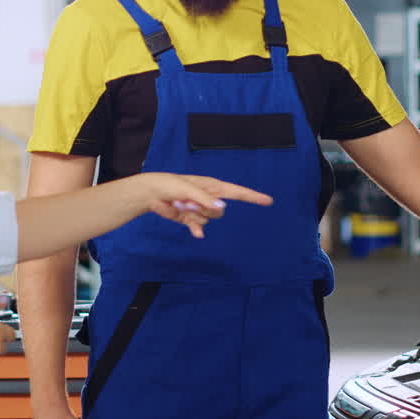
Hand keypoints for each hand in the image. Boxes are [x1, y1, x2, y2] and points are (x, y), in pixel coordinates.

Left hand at [139, 173, 272, 237]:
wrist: (151, 193)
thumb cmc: (170, 184)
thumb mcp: (188, 189)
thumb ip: (205, 198)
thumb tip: (222, 207)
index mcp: (213, 186)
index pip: (238, 192)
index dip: (254, 197)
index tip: (268, 201)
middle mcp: (209, 198)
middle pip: (219, 212)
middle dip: (202, 209)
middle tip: (184, 200)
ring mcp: (200, 209)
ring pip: (207, 219)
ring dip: (192, 214)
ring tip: (177, 203)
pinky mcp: (190, 218)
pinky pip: (199, 227)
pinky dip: (196, 229)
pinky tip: (196, 234)